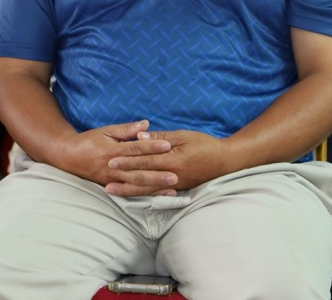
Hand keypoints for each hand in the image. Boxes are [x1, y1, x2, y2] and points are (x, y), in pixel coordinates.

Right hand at [56, 120, 178, 196]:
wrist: (68, 156)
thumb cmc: (88, 141)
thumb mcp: (106, 131)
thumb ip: (126, 130)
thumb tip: (146, 124)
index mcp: (112, 150)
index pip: (135, 149)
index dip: (151, 146)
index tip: (168, 145)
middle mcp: (113, 167)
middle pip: (138, 170)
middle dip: (157, 173)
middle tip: (176, 173)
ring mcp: (112, 179)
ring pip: (136, 184)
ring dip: (155, 187)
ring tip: (172, 187)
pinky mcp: (111, 187)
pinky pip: (131, 192)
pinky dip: (146, 194)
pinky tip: (159, 195)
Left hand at [105, 128, 230, 192]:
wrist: (226, 162)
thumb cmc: (205, 145)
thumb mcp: (183, 136)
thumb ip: (161, 138)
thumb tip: (140, 137)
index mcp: (172, 159)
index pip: (144, 160)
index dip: (126, 161)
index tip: (110, 161)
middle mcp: (172, 175)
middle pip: (142, 177)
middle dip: (122, 177)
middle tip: (105, 177)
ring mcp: (175, 184)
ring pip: (147, 189)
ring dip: (128, 189)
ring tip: (111, 190)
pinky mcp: (178, 189)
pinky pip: (156, 193)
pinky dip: (142, 194)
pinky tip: (133, 195)